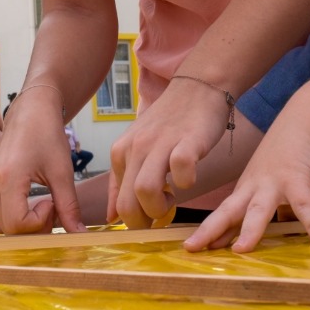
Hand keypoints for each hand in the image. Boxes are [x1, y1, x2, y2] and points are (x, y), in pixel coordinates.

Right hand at [0, 92, 84, 233]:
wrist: (30, 112)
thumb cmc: (47, 135)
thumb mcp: (62, 172)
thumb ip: (69, 207)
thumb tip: (79, 235)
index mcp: (7, 179)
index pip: (18, 225)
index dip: (40, 223)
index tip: (52, 202)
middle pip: (10, 228)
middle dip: (35, 226)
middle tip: (53, 204)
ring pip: (5, 223)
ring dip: (28, 222)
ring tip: (45, 200)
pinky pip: (1, 213)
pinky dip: (19, 214)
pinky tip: (32, 199)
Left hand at [109, 76, 230, 228]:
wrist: (197, 88)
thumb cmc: (170, 123)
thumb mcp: (138, 149)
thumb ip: (123, 181)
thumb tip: (112, 217)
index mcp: (121, 152)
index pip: (118, 201)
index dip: (134, 220)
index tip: (148, 221)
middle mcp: (136, 148)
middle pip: (128, 202)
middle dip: (144, 222)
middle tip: (160, 219)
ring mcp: (160, 143)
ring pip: (146, 190)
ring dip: (161, 207)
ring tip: (172, 200)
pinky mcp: (186, 140)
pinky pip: (181, 170)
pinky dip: (186, 182)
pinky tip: (189, 177)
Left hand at [184, 109, 309, 252]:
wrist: (305, 116)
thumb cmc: (289, 148)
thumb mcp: (272, 177)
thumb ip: (266, 201)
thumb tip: (265, 227)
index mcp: (247, 187)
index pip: (224, 213)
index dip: (209, 230)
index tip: (192, 248)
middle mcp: (255, 186)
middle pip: (228, 211)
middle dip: (209, 230)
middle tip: (190, 248)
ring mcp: (274, 182)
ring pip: (259, 209)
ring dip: (249, 230)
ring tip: (241, 251)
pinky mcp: (297, 177)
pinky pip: (305, 205)